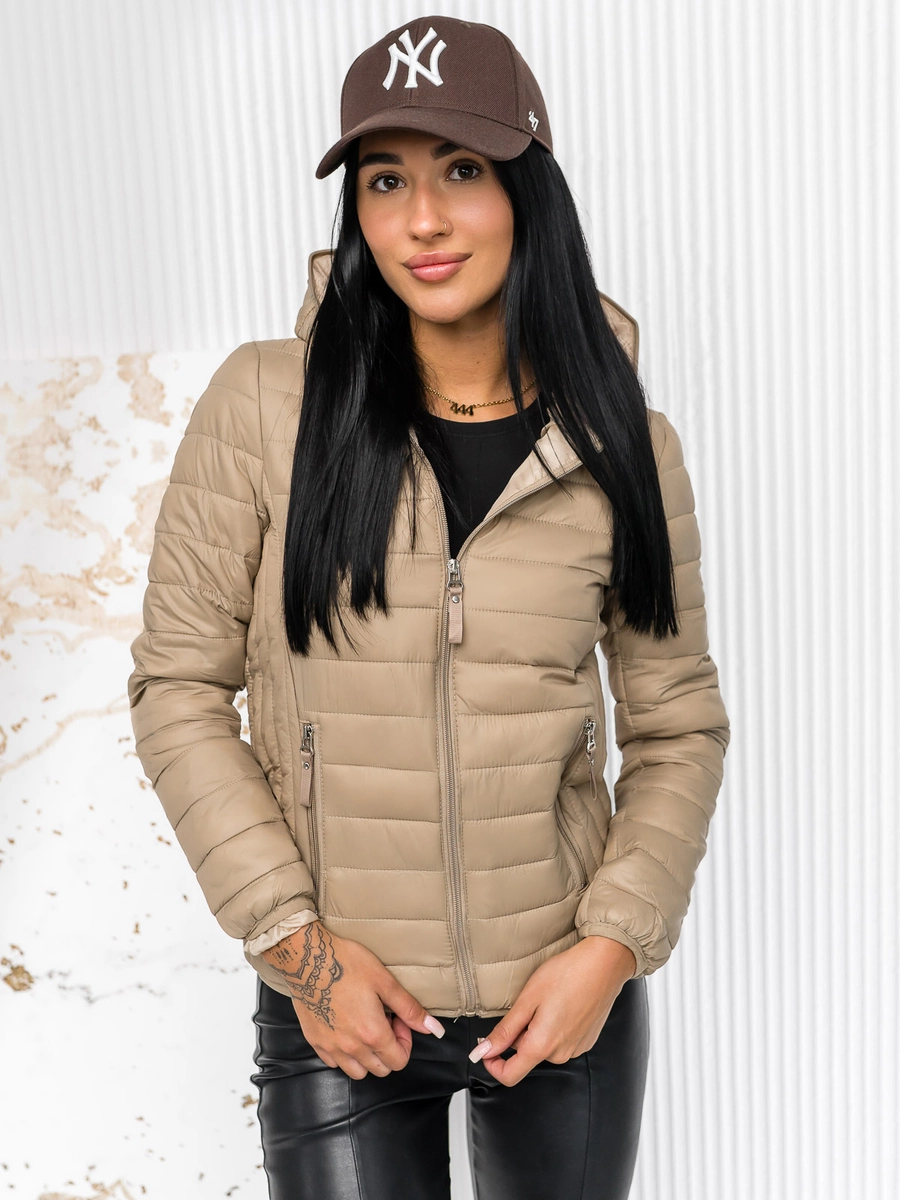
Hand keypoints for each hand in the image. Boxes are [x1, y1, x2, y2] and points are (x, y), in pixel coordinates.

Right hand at [261, 920, 445, 1078]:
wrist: (307, 958)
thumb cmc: (346, 964)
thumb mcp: (384, 981)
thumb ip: (410, 1009)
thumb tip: (434, 1029)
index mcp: (372, 1034)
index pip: (399, 1061)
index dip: (405, 1041)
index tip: (397, 1020)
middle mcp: (351, 1048)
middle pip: (381, 1069)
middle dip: (388, 1049)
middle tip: (383, 1020)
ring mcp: (331, 1048)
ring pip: (357, 1072)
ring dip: (368, 1057)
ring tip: (365, 1027)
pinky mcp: (314, 1042)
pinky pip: (334, 1063)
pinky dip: (345, 1055)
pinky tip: (346, 1029)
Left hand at [470, 935, 636, 1085]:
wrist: (605, 964)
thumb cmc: (566, 975)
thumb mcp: (528, 999)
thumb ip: (505, 1030)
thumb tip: (484, 1051)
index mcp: (542, 1046)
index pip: (509, 1076)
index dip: (492, 1064)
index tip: (485, 1046)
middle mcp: (560, 1054)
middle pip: (526, 1055)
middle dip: (518, 1034)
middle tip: (527, 1003)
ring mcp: (576, 1048)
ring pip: (543, 1046)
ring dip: (537, 1029)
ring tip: (547, 1000)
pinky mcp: (586, 1040)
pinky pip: (560, 1040)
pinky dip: (554, 1027)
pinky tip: (562, 1003)